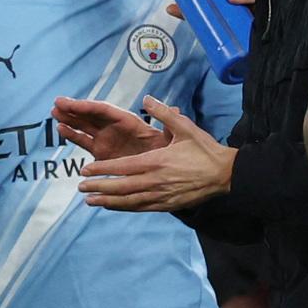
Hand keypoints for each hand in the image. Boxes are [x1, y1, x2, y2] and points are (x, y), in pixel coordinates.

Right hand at [53, 96, 163, 162]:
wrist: (163, 168)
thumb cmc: (167, 150)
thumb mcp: (171, 136)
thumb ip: (169, 123)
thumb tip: (174, 108)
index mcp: (128, 121)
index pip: (104, 110)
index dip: (86, 106)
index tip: (70, 102)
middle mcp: (114, 127)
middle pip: (91, 115)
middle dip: (74, 109)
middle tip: (56, 103)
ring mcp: (106, 139)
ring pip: (84, 126)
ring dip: (70, 119)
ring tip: (54, 113)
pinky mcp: (101, 153)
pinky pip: (84, 142)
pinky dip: (73, 135)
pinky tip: (61, 129)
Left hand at [76, 98, 233, 212]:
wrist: (225, 174)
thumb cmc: (204, 150)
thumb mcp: (185, 127)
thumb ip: (164, 114)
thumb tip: (147, 99)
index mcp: (156, 161)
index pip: (122, 167)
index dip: (102, 170)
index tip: (85, 171)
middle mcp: (155, 181)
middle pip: (120, 187)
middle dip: (99, 188)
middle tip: (81, 188)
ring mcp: (160, 195)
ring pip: (128, 201)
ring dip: (108, 202)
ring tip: (90, 201)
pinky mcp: (167, 205)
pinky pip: (141, 208)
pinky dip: (125, 208)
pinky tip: (114, 207)